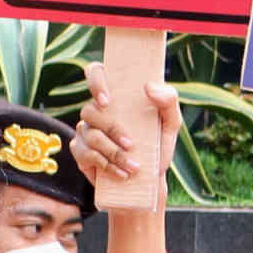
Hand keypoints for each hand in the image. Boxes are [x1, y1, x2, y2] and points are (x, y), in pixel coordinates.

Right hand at [75, 60, 181, 214]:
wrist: (149, 179)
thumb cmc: (158, 144)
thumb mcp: (171, 122)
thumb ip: (168, 101)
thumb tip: (149, 87)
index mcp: (116, 95)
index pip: (95, 73)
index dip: (95, 82)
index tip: (107, 101)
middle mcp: (97, 110)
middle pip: (90, 110)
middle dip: (111, 129)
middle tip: (131, 145)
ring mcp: (85, 130)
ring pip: (91, 136)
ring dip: (113, 153)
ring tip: (133, 167)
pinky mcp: (81, 152)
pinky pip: (86, 154)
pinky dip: (106, 165)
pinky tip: (121, 174)